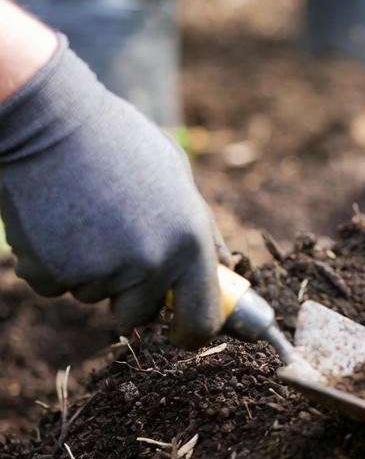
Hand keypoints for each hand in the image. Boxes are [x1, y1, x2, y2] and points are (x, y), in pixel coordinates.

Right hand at [0, 39, 225, 348]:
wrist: (48, 122)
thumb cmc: (119, 143)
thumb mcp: (178, 178)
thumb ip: (200, 230)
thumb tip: (222, 268)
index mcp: (190, 241)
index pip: (202, 317)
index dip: (191, 333)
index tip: (181, 335)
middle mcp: (151, 263)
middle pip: (139, 315)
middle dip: (127, 296)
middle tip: (114, 249)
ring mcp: (101, 271)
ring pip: (94, 296)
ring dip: (89, 270)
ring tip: (84, 214)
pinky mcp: (54, 272)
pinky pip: (56, 285)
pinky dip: (51, 263)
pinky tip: (54, 219)